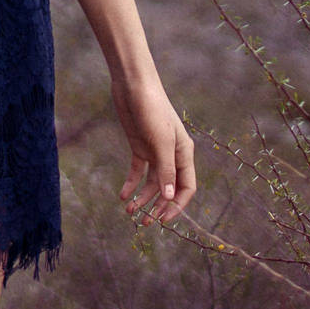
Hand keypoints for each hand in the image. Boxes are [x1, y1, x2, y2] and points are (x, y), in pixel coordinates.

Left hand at [112, 72, 195, 225]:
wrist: (133, 85)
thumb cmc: (152, 109)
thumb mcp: (160, 142)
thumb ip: (165, 169)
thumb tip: (168, 197)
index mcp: (184, 153)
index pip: (187, 187)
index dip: (177, 206)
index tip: (163, 221)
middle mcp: (171, 155)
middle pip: (168, 188)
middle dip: (158, 207)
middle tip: (145, 223)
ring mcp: (155, 151)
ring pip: (152, 183)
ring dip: (142, 198)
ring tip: (129, 211)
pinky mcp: (139, 146)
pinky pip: (137, 171)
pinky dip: (131, 184)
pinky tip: (123, 196)